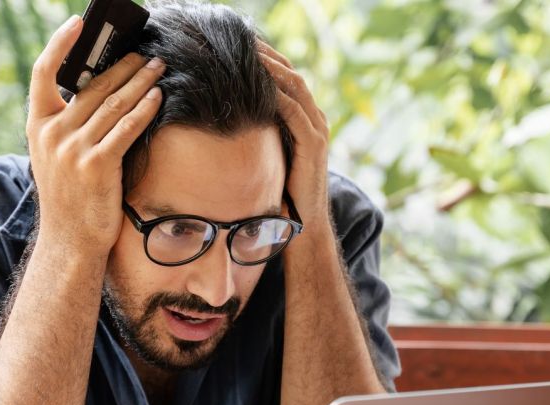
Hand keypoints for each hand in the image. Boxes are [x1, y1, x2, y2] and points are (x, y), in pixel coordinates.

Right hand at [26, 15, 164, 256]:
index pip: (42, 75)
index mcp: (38, 127)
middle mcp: (52, 134)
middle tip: (146, 54)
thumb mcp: (57, 158)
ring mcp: (73, 149)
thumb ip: (69, 127)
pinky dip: (144, 110)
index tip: (78, 25)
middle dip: (123, 67)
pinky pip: (126, 128)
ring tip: (159, 69)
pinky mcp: (97, 165)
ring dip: (140, 83)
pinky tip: (158, 98)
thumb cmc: (71, 197)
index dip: (59, 45)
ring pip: (113, 105)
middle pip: (92, 87)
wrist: (71, 240)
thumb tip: (100, 94)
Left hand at [257, 41, 330, 229]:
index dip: (267, 59)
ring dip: (271, 68)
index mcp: (307, 117)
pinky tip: (258, 85)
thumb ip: (263, 131)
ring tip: (248, 54)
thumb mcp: (271, 153)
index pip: (287, 78)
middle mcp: (315, 118)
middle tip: (241, 39)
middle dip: (267, 56)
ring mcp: (317, 129)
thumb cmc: (284, 190)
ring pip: (295, 87)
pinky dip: (277, 96)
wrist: (303, 221)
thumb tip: (231, 114)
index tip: (241, 45)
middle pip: (291, 74)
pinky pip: (295, 112)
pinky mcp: (313, 144)